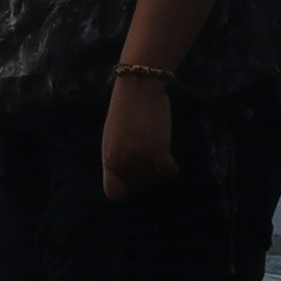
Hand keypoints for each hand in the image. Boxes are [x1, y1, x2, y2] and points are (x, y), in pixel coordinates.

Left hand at [97, 70, 172, 203]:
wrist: (138, 87)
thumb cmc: (124, 108)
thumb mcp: (111, 136)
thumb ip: (115, 157)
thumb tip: (124, 176)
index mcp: (108, 159)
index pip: (114, 193)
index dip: (125, 188)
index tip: (132, 177)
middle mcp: (123, 163)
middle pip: (139, 186)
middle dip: (145, 174)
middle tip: (149, 154)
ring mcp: (140, 159)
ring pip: (156, 179)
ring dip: (159, 168)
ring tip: (157, 149)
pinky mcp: (158, 151)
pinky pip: (169, 172)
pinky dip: (171, 166)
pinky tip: (168, 154)